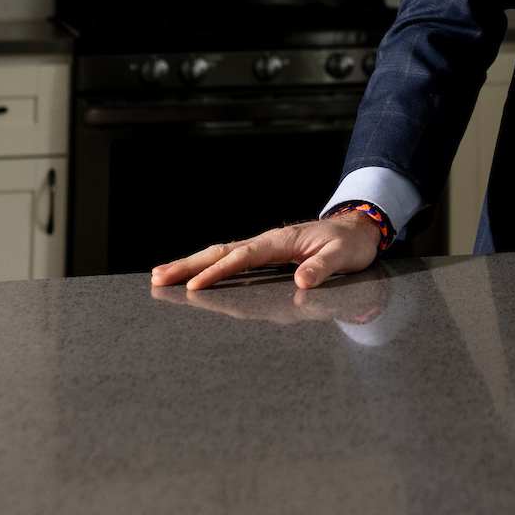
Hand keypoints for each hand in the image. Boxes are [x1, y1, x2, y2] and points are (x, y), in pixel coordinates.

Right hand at [148, 210, 384, 290]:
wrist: (358, 228)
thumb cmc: (350, 243)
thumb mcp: (344, 256)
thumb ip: (323, 267)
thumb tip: (301, 281)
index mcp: (280, 241)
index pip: (243, 257)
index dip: (218, 272)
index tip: (194, 287)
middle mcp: (267, 241)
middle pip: (221, 252)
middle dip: (188, 266)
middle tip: (157, 278)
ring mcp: (264, 247)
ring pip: (220, 254)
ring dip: (191, 264)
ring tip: (160, 275)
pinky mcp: (265, 254)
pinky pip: (230, 259)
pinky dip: (207, 266)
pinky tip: (191, 276)